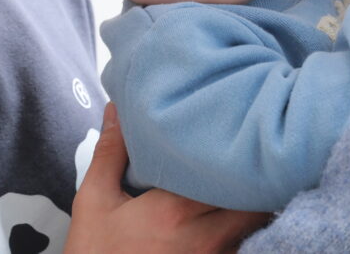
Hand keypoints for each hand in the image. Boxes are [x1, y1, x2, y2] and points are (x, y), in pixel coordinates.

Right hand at [65, 104, 270, 252]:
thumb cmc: (94, 253)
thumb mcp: (95, 201)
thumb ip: (111, 152)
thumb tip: (117, 109)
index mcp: (176, 210)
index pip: (229, 175)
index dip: (240, 154)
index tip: (239, 134)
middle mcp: (204, 237)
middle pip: (254, 203)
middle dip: (255, 180)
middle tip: (250, 157)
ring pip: (252, 228)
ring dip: (252, 207)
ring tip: (246, 183)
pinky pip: (240, 248)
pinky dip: (243, 232)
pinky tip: (231, 218)